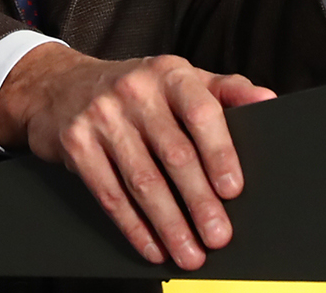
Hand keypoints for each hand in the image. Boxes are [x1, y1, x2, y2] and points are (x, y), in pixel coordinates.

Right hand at [0, 42, 273, 269]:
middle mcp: (135, 91)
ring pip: (143, 180)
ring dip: (170, 224)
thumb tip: (267, 101)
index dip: (219, 152)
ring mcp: (102, 117)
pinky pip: (109, 193)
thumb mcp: (179, 78)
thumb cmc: (135, 88)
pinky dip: (134, 226)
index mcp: (169, 73)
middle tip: (218, 236)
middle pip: (174, 154)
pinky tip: (153, 246)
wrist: (58, 85)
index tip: (233, 189)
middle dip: (199, 202)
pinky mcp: (75, 143)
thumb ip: (224, 90)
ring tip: (190, 253)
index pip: (201, 112)